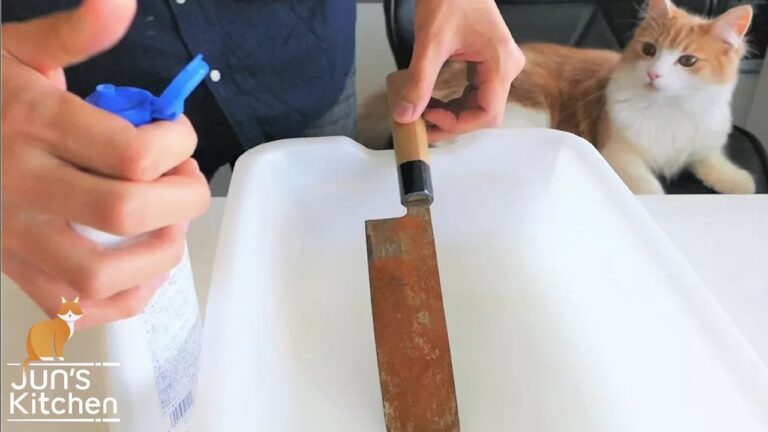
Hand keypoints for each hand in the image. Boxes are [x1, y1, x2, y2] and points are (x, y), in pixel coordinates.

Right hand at [2, 0, 210, 327]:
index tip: (178, 131)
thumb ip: (76, 33)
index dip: (179, 143)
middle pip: (125, 210)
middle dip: (184, 197)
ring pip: (98, 274)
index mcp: (34, 124)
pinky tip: (141, 269)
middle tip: (186, 180)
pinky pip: (71, 308)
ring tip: (170, 225)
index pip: (131, 151)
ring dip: (157, 255)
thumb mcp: (21, 51)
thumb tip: (121, 0)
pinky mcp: (14, 269)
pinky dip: (122, 300)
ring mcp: (15, 236)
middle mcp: (24, 185)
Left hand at [392, 0, 524, 142]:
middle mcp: (506, 67)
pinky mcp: (488, 63)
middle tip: (421, 122)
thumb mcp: (430, 42)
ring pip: (479, 105)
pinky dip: (454, 102)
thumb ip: (418, 82)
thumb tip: (407, 114)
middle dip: (452, 123)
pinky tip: (433, 101)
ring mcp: (499, 65)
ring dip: (451, 114)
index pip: (487, 114)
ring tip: (424, 112)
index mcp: (501, 63)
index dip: (457, 124)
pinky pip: (475, 93)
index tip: (429, 118)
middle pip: (483, 113)